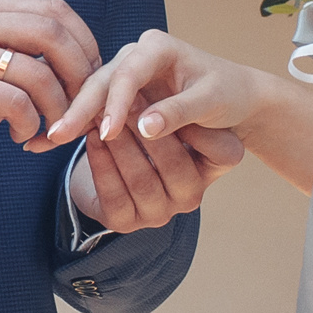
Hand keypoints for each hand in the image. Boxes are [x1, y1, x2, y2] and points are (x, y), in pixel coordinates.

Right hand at [0, 0, 101, 173]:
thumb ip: (30, 48)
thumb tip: (88, 57)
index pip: (54, 10)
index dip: (84, 41)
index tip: (93, 73)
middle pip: (51, 34)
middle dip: (79, 72)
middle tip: (83, 102)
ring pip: (37, 74)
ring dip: (57, 109)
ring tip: (51, 127)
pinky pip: (16, 103)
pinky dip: (30, 124)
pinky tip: (21, 135)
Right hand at [42, 29, 267, 148]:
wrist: (235, 93)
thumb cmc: (228, 94)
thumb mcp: (211, 102)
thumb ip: (178, 112)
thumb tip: (144, 128)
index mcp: (159, 47)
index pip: (129, 73)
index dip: (116, 104)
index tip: (108, 133)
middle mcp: (138, 53)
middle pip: (102, 80)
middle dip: (80, 108)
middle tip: (57, 135)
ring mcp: (127, 69)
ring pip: (94, 92)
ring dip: (73, 116)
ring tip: (47, 141)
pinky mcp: (123, 87)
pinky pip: (97, 103)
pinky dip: (81, 121)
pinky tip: (56, 140)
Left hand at [72, 115, 244, 232]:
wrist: (123, 157)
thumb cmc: (161, 116)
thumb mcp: (178, 104)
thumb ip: (178, 101)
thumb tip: (158, 89)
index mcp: (220, 165)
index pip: (219, 149)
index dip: (188, 125)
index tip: (165, 99)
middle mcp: (194, 195)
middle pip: (172, 163)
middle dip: (144, 128)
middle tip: (125, 98)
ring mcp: (161, 213)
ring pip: (141, 178)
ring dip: (120, 144)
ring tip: (105, 113)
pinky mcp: (126, 223)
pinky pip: (113, 194)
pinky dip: (101, 163)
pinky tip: (92, 137)